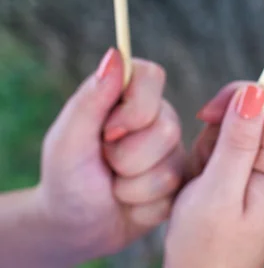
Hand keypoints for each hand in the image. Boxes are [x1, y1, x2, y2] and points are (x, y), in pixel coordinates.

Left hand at [36, 49, 184, 264]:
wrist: (75, 226)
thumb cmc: (66, 176)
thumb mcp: (68, 140)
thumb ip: (91, 98)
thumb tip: (115, 54)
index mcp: (127, 91)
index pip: (153, 76)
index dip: (134, 109)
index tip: (107, 131)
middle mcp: (155, 113)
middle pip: (167, 129)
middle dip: (126, 157)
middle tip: (104, 162)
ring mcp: (171, 147)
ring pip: (169, 167)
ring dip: (131, 186)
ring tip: (114, 183)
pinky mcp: (179, 179)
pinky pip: (173, 193)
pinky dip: (141, 205)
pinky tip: (128, 201)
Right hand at [164, 82, 263, 267]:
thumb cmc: (205, 246)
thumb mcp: (216, 191)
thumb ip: (238, 139)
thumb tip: (255, 89)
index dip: (238, 98)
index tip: (205, 117)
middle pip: (261, 110)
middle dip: (223, 127)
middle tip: (205, 164)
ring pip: (247, 123)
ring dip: (217, 141)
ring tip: (206, 178)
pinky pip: (244, 140)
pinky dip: (220, 152)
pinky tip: (212, 180)